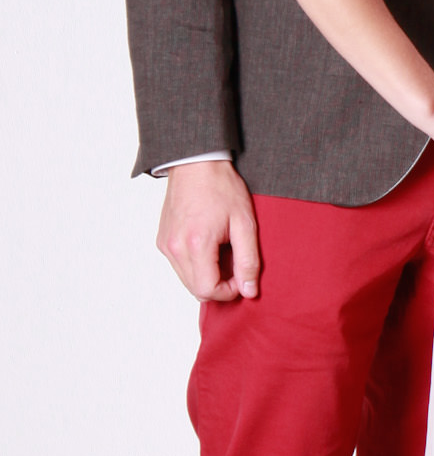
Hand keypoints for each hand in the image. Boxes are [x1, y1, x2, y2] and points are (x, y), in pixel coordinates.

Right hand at [157, 159, 262, 302]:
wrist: (196, 164)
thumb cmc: (221, 188)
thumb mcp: (245, 223)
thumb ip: (248, 260)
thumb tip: (249, 290)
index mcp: (195, 244)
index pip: (208, 290)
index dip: (229, 291)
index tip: (242, 277)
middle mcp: (174, 248)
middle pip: (196, 289)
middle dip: (219, 285)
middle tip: (235, 265)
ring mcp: (165, 245)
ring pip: (187, 280)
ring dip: (207, 276)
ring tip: (223, 251)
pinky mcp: (162, 241)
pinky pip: (179, 266)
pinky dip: (196, 265)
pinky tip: (209, 246)